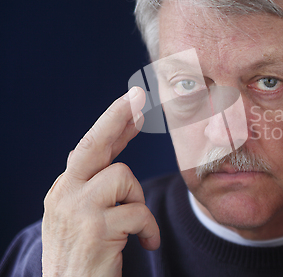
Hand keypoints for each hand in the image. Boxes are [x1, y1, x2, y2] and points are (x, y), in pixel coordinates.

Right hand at [41, 87, 159, 276]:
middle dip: (116, 116)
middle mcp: (64, 193)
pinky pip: (138, 211)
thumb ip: (97, 189)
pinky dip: (149, 228)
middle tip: (137, 94)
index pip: (91, 148)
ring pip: (124, 176)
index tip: (133, 100)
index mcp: (64, 189)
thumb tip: (115, 158)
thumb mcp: (83, 218)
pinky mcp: (94, 229)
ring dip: (138, 200)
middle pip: (93, 144)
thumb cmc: (84, 256)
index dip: (114, 123)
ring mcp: (76, 210)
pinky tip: (146, 243)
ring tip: (135, 227)